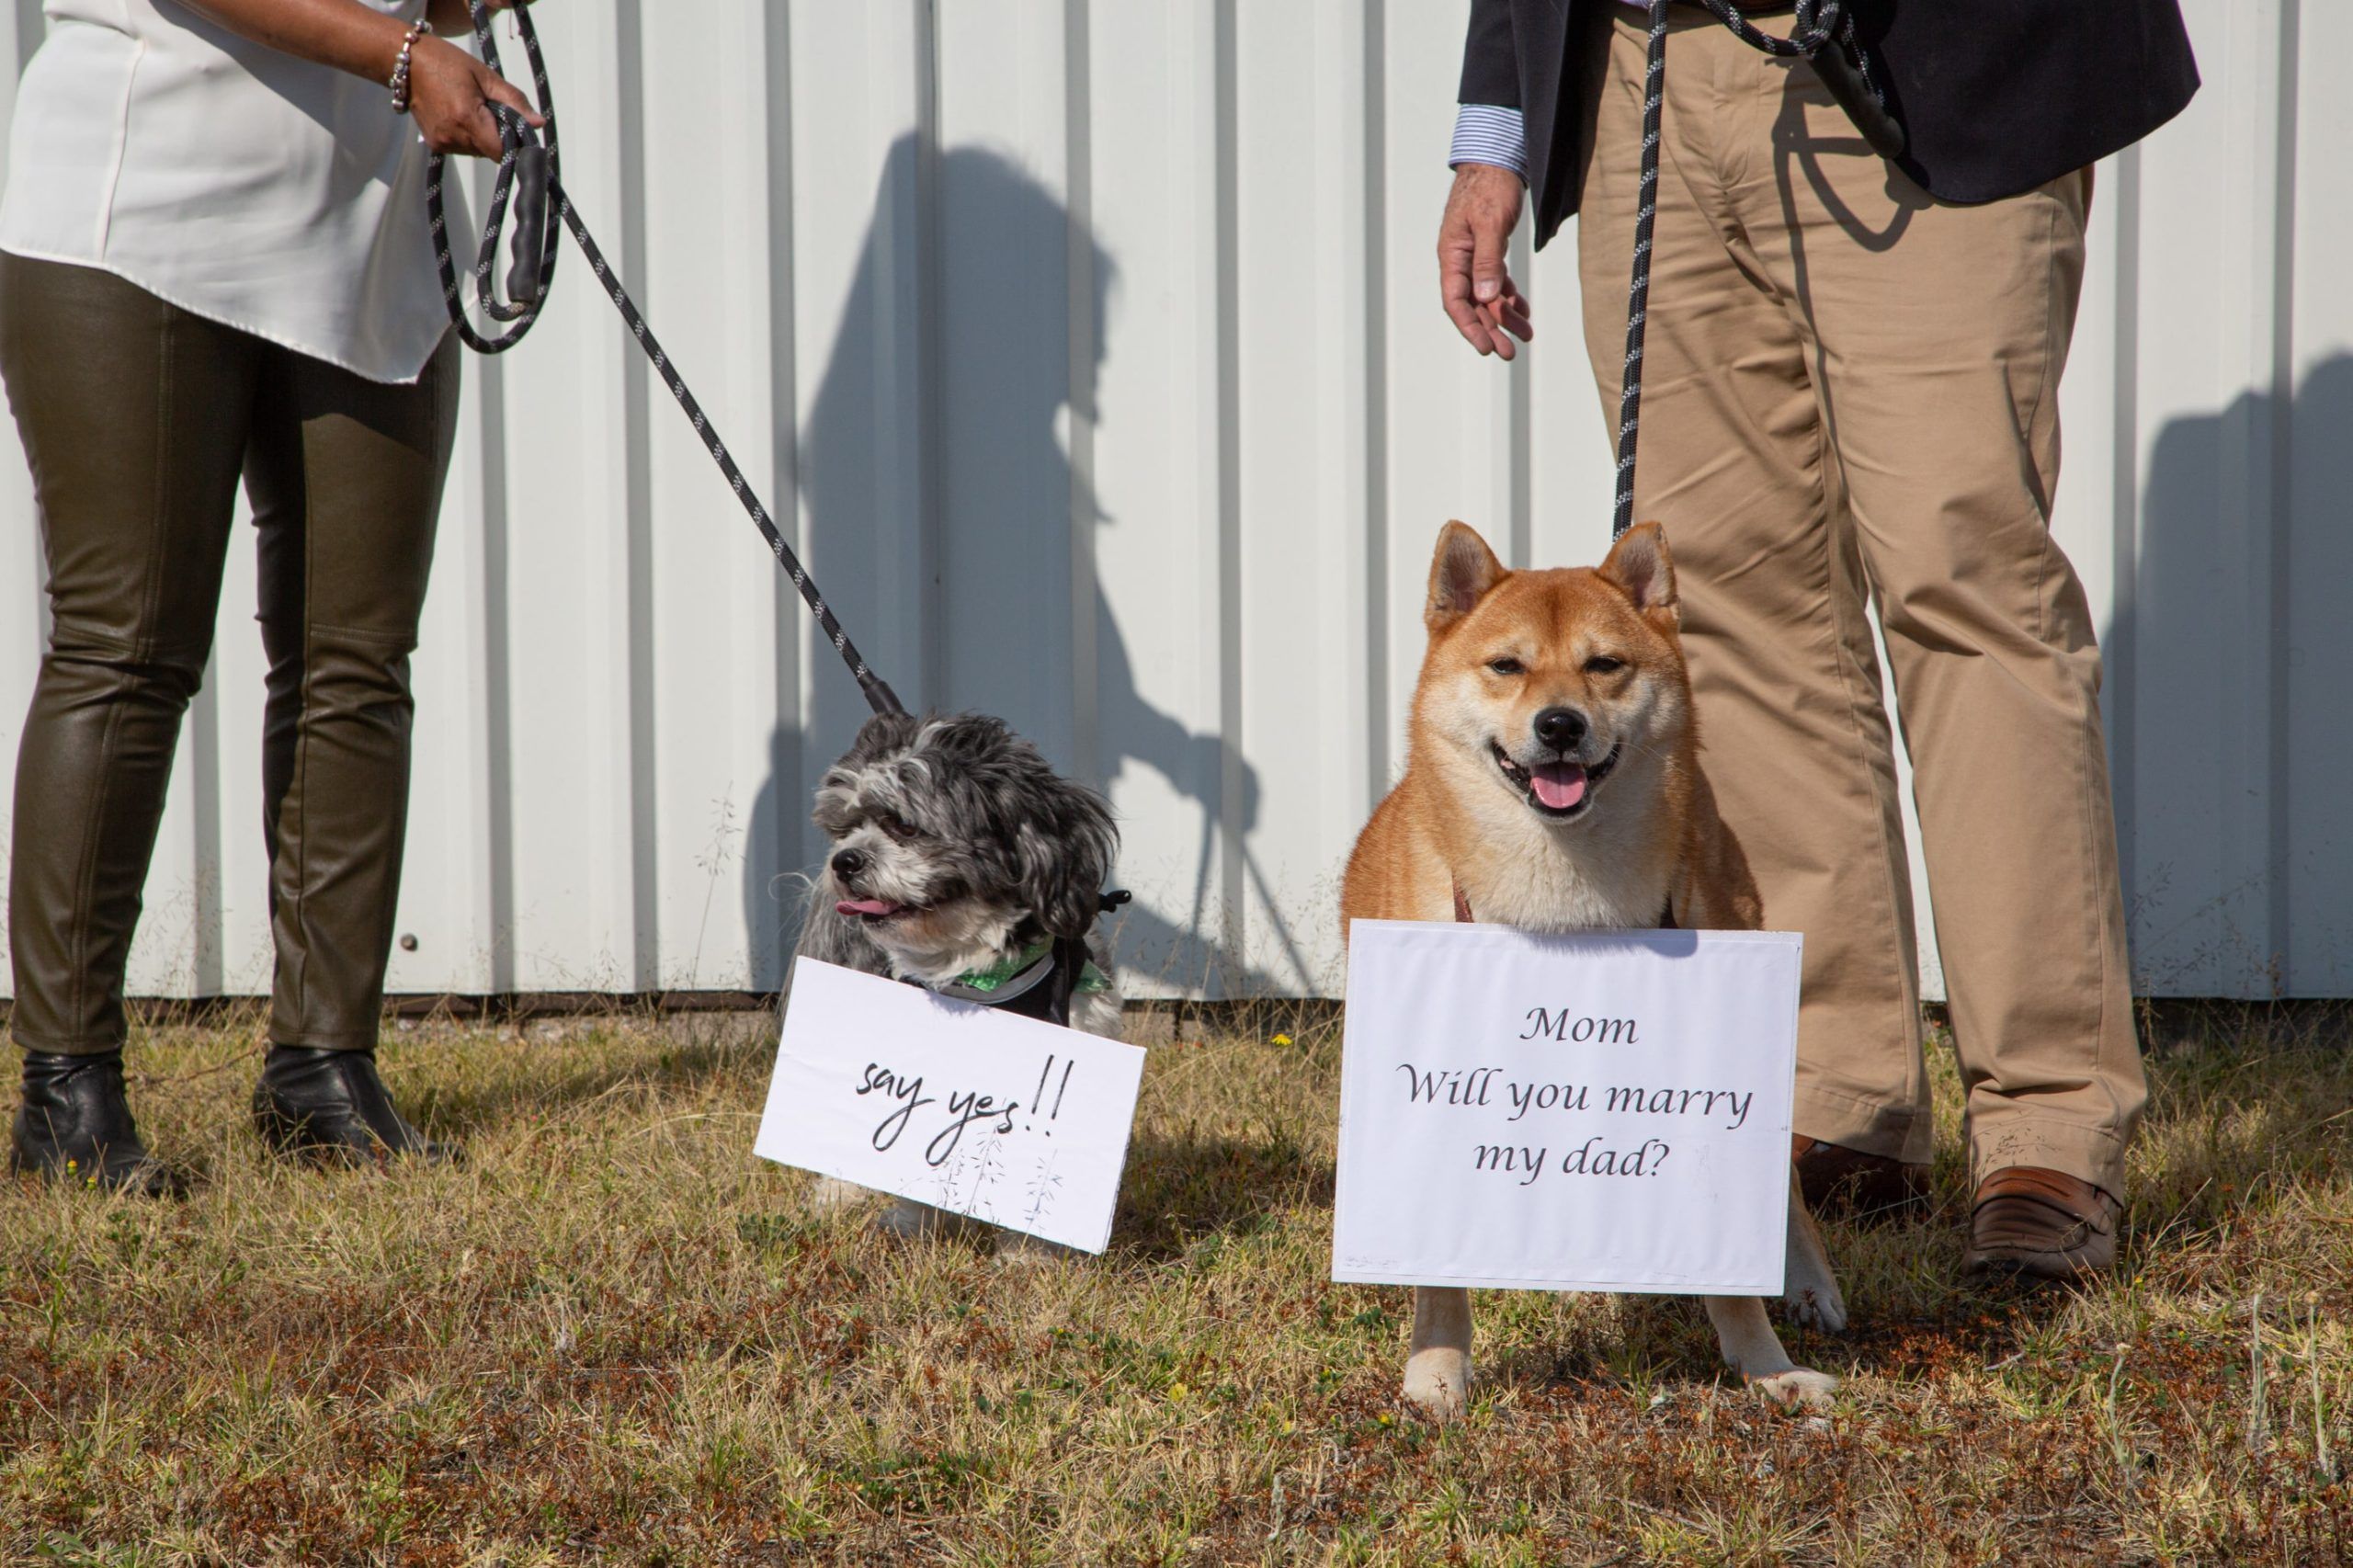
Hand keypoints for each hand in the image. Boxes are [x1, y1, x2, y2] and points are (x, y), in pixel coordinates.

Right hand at [405, 32, 542, 157]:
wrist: (407, 62)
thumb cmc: (447, 62)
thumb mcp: (486, 76)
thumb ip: (514, 101)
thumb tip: (539, 123)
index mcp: (466, 118)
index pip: (501, 150)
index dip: (514, 143)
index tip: (516, 129)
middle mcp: (452, 136)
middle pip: (491, 151)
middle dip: (498, 134)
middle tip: (490, 108)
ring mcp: (441, 143)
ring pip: (478, 151)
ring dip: (483, 136)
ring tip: (471, 108)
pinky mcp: (434, 145)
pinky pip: (463, 148)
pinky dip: (468, 136)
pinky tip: (459, 114)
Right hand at [1438, 163, 1531, 359]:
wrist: (1497, 157)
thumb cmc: (1490, 186)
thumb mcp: (1490, 224)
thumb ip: (1488, 261)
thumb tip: (1485, 298)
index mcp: (1453, 256)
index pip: (1456, 302)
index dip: (1470, 328)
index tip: (1487, 349)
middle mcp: (1460, 260)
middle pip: (1473, 306)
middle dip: (1491, 330)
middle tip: (1510, 353)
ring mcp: (1473, 256)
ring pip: (1487, 296)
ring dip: (1504, 317)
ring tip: (1525, 335)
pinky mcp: (1488, 249)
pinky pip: (1496, 281)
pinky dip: (1510, 297)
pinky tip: (1524, 311)